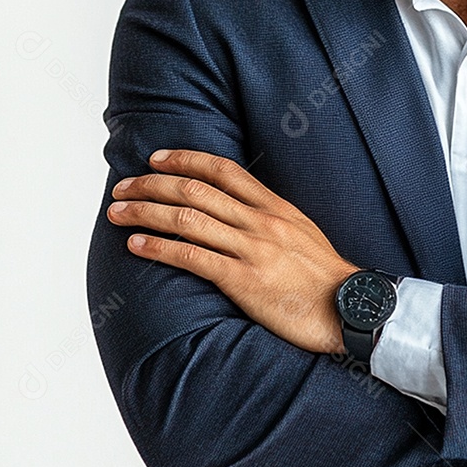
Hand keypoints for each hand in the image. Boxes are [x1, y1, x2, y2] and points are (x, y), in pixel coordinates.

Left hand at [106, 149, 357, 352]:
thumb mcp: (302, 233)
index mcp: (275, 207)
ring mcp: (252, 249)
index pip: (224, 170)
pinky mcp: (244, 280)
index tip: (157, 158)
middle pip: (197, 190)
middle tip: (123, 186)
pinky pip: (192, 257)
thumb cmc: (324, 277)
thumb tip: (240, 210)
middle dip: (153, 184)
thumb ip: (271, 219)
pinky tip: (137, 245)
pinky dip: (160, 248)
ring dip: (146, 213)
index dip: (187, 159)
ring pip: (188, 219)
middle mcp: (261, 221)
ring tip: (118, 212)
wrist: (348, 308)